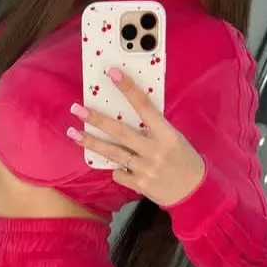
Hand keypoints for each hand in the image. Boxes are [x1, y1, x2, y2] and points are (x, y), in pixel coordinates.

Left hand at [67, 67, 205, 205]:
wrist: (193, 192)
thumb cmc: (183, 160)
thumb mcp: (173, 138)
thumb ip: (154, 128)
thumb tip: (127, 113)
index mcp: (166, 133)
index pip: (145, 106)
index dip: (128, 89)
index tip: (112, 74)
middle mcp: (154, 150)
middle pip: (120, 132)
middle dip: (97, 119)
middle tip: (78, 108)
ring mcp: (145, 168)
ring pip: (112, 153)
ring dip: (91, 142)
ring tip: (73, 133)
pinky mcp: (139, 184)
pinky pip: (118, 173)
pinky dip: (117, 169)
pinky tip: (123, 169)